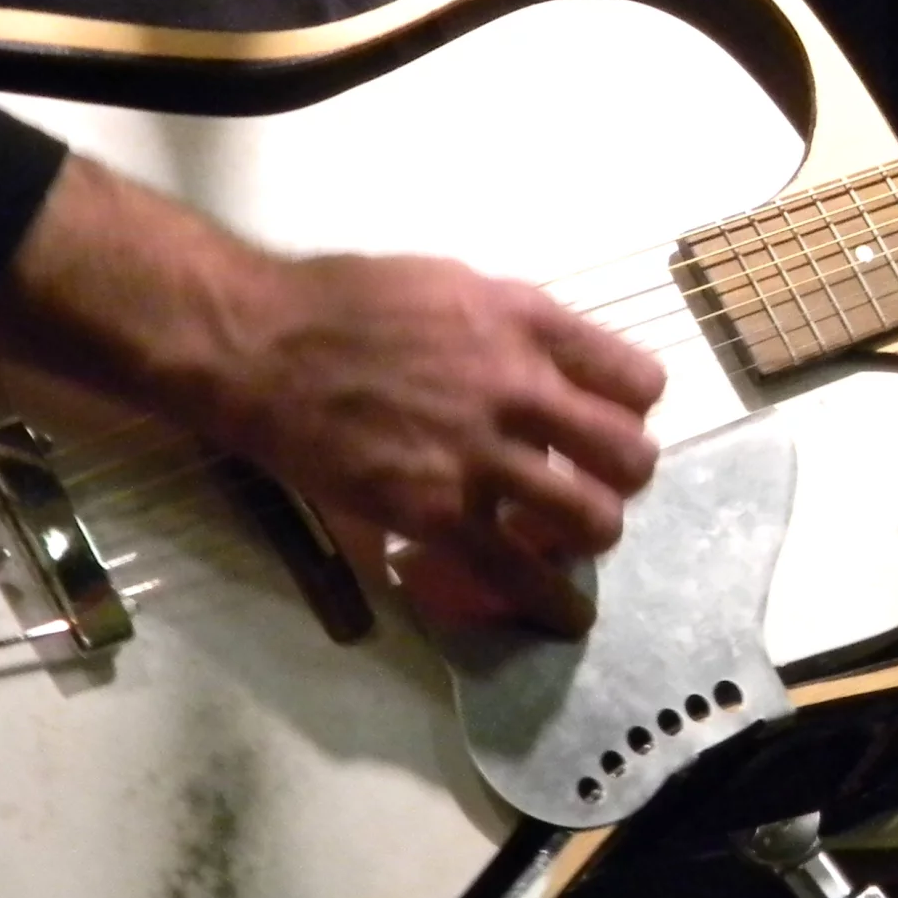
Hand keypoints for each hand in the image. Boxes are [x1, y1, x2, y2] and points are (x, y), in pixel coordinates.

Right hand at [0, 157, 665, 635]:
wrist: (262, 346)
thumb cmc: (342, 305)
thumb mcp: (450, 284)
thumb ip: (512, 325)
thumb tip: (549, 362)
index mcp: (525, 322)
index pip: (635, 378)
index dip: (633, 409)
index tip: (613, 422)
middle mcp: (518, 386)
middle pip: (629, 454)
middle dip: (624, 477)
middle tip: (598, 485)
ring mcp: (480, 454)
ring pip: (592, 517)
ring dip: (592, 533)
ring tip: (572, 538)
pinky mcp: (438, 512)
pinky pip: (521, 571)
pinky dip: (553, 601)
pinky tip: (565, 614)